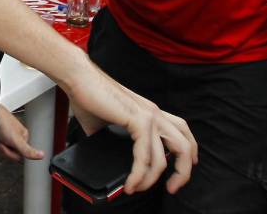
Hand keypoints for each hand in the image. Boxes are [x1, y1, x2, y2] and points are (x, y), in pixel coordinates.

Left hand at [0, 105, 43, 161]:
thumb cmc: (2, 121)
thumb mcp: (16, 139)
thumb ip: (28, 150)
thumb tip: (42, 155)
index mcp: (24, 136)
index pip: (20, 156)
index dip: (12, 154)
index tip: (9, 147)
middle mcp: (15, 136)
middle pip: (11, 153)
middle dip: (4, 150)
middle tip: (1, 141)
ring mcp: (6, 135)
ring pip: (3, 150)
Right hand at [65, 66, 196, 194]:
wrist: (78, 78)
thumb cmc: (87, 94)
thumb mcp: (103, 123)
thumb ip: (108, 139)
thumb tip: (99, 156)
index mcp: (148, 111)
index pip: (180, 131)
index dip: (188, 152)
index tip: (180, 170)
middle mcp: (153, 113)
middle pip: (185, 144)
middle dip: (183, 171)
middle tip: (172, 187)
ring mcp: (148, 116)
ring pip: (165, 156)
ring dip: (153, 179)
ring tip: (140, 188)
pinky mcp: (138, 120)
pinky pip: (144, 156)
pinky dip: (138, 174)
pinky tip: (131, 182)